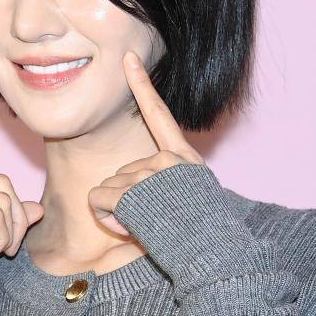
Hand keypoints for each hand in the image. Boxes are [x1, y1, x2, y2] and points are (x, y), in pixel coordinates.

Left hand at [88, 50, 204, 235]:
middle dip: (128, 198)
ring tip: (151, 227)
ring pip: (109, 188)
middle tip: (155, 219)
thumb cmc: (204, 235)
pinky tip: (131, 228)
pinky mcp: (133, 191)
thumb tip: (139, 188)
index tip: (129, 59)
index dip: (142, 84)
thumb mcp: (194, 196)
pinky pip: (100, 200)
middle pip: (122, 171)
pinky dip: (107, 218)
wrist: (216, 257)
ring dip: (119, 211)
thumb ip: (168, 182)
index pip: (159, 114)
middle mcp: (168, 159)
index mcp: (184, 157)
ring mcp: (150, 173)